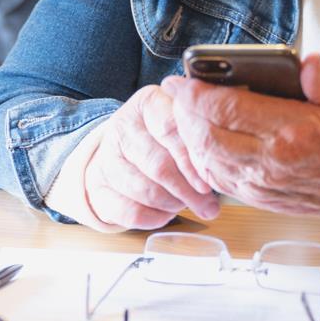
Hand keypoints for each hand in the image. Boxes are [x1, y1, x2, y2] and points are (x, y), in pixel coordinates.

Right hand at [80, 85, 220, 229]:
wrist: (122, 152)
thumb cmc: (164, 138)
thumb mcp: (182, 125)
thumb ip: (200, 140)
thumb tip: (222, 173)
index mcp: (147, 102)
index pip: (169, 129)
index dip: (191, 159)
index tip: (208, 182)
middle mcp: (122, 125)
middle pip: (158, 165)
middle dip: (186, 190)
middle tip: (207, 204)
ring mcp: (105, 156)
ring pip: (144, 190)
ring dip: (172, 204)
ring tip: (186, 204)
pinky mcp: (97, 186)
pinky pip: (128, 211)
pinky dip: (153, 218)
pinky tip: (166, 214)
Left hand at [163, 55, 319, 240]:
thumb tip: (307, 62)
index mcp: (296, 131)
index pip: (227, 109)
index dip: (195, 93)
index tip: (179, 79)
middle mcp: (275, 162)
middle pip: (207, 136)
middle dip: (184, 113)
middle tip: (178, 94)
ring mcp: (266, 185)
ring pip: (208, 160)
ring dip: (189, 137)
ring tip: (187, 114)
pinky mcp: (264, 199)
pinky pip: (220, 180)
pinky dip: (204, 159)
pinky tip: (204, 141)